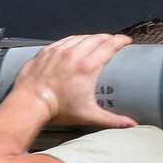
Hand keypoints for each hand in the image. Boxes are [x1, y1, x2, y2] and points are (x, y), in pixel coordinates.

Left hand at [6, 34, 137, 129]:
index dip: (120, 40)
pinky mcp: (46, 51)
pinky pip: (64, 40)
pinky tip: (76, 43)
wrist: (30, 103)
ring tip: (96, 41)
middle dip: (107, 38)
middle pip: (96, 38)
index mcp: (88, 66)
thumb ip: (112, 120)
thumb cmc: (58, 109)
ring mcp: (58, 51)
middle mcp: (74, 54)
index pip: (109, 45)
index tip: (126, 41)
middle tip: (112, 41)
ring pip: (79, 37)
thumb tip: (132, 125)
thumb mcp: (88, 115)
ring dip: (90, 37)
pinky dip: (73, 40)